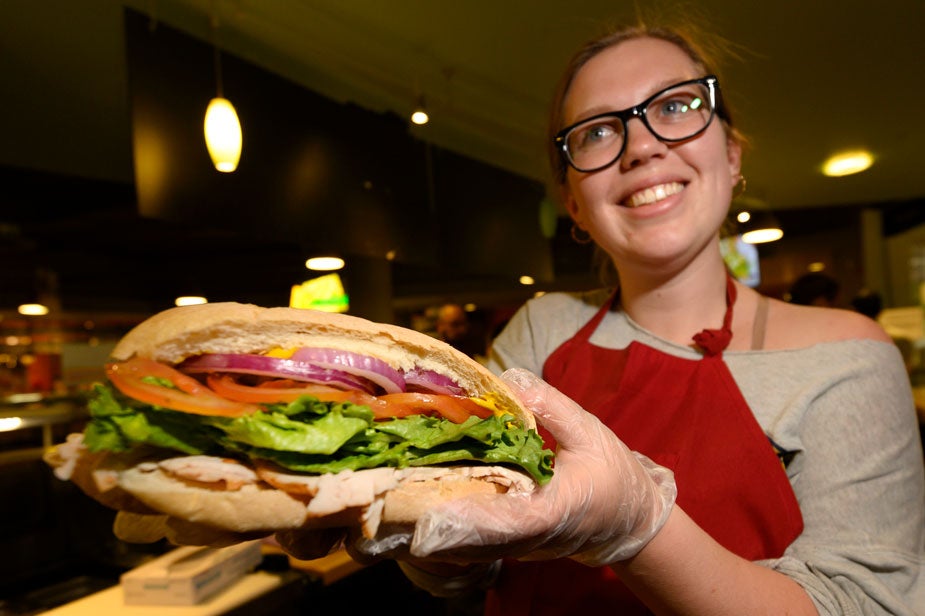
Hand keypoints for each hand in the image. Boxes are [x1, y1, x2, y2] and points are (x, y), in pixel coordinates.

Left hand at [408, 368, 676, 565]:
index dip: (467, 518)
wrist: (630, 522)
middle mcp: (526, 537)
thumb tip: (509, 378)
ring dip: (428, 523)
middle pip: (469, 539)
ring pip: (463, 544)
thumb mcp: (590, 431)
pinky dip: (441, 522)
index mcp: (551, 512)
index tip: (430, 512)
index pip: (505, 521)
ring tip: (386, 498)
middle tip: (384, 502)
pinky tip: (410, 500)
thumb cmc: (614, 476)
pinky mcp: (506, 543)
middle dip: (428, 522)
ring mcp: (514, 546)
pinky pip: (468, 538)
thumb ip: (551, 406)